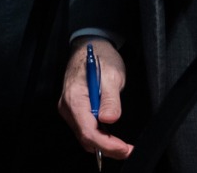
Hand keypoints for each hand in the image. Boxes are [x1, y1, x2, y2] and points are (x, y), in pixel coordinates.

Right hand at [59, 40, 131, 159]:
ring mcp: (70, 109)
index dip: (107, 144)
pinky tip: (111, 136)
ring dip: (104, 144)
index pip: (88, 131)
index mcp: (74, 98)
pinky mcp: (75, 110)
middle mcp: (68, 106)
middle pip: (86, 137)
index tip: (124, 149)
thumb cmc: (100, 57)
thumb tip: (109, 119)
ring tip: (123, 145)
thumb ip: (110, 99)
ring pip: (85, 136)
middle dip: (107, 148)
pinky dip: (99, 137)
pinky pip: (86, 129)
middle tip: (128, 150)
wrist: (91, 47)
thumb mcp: (111, 75)